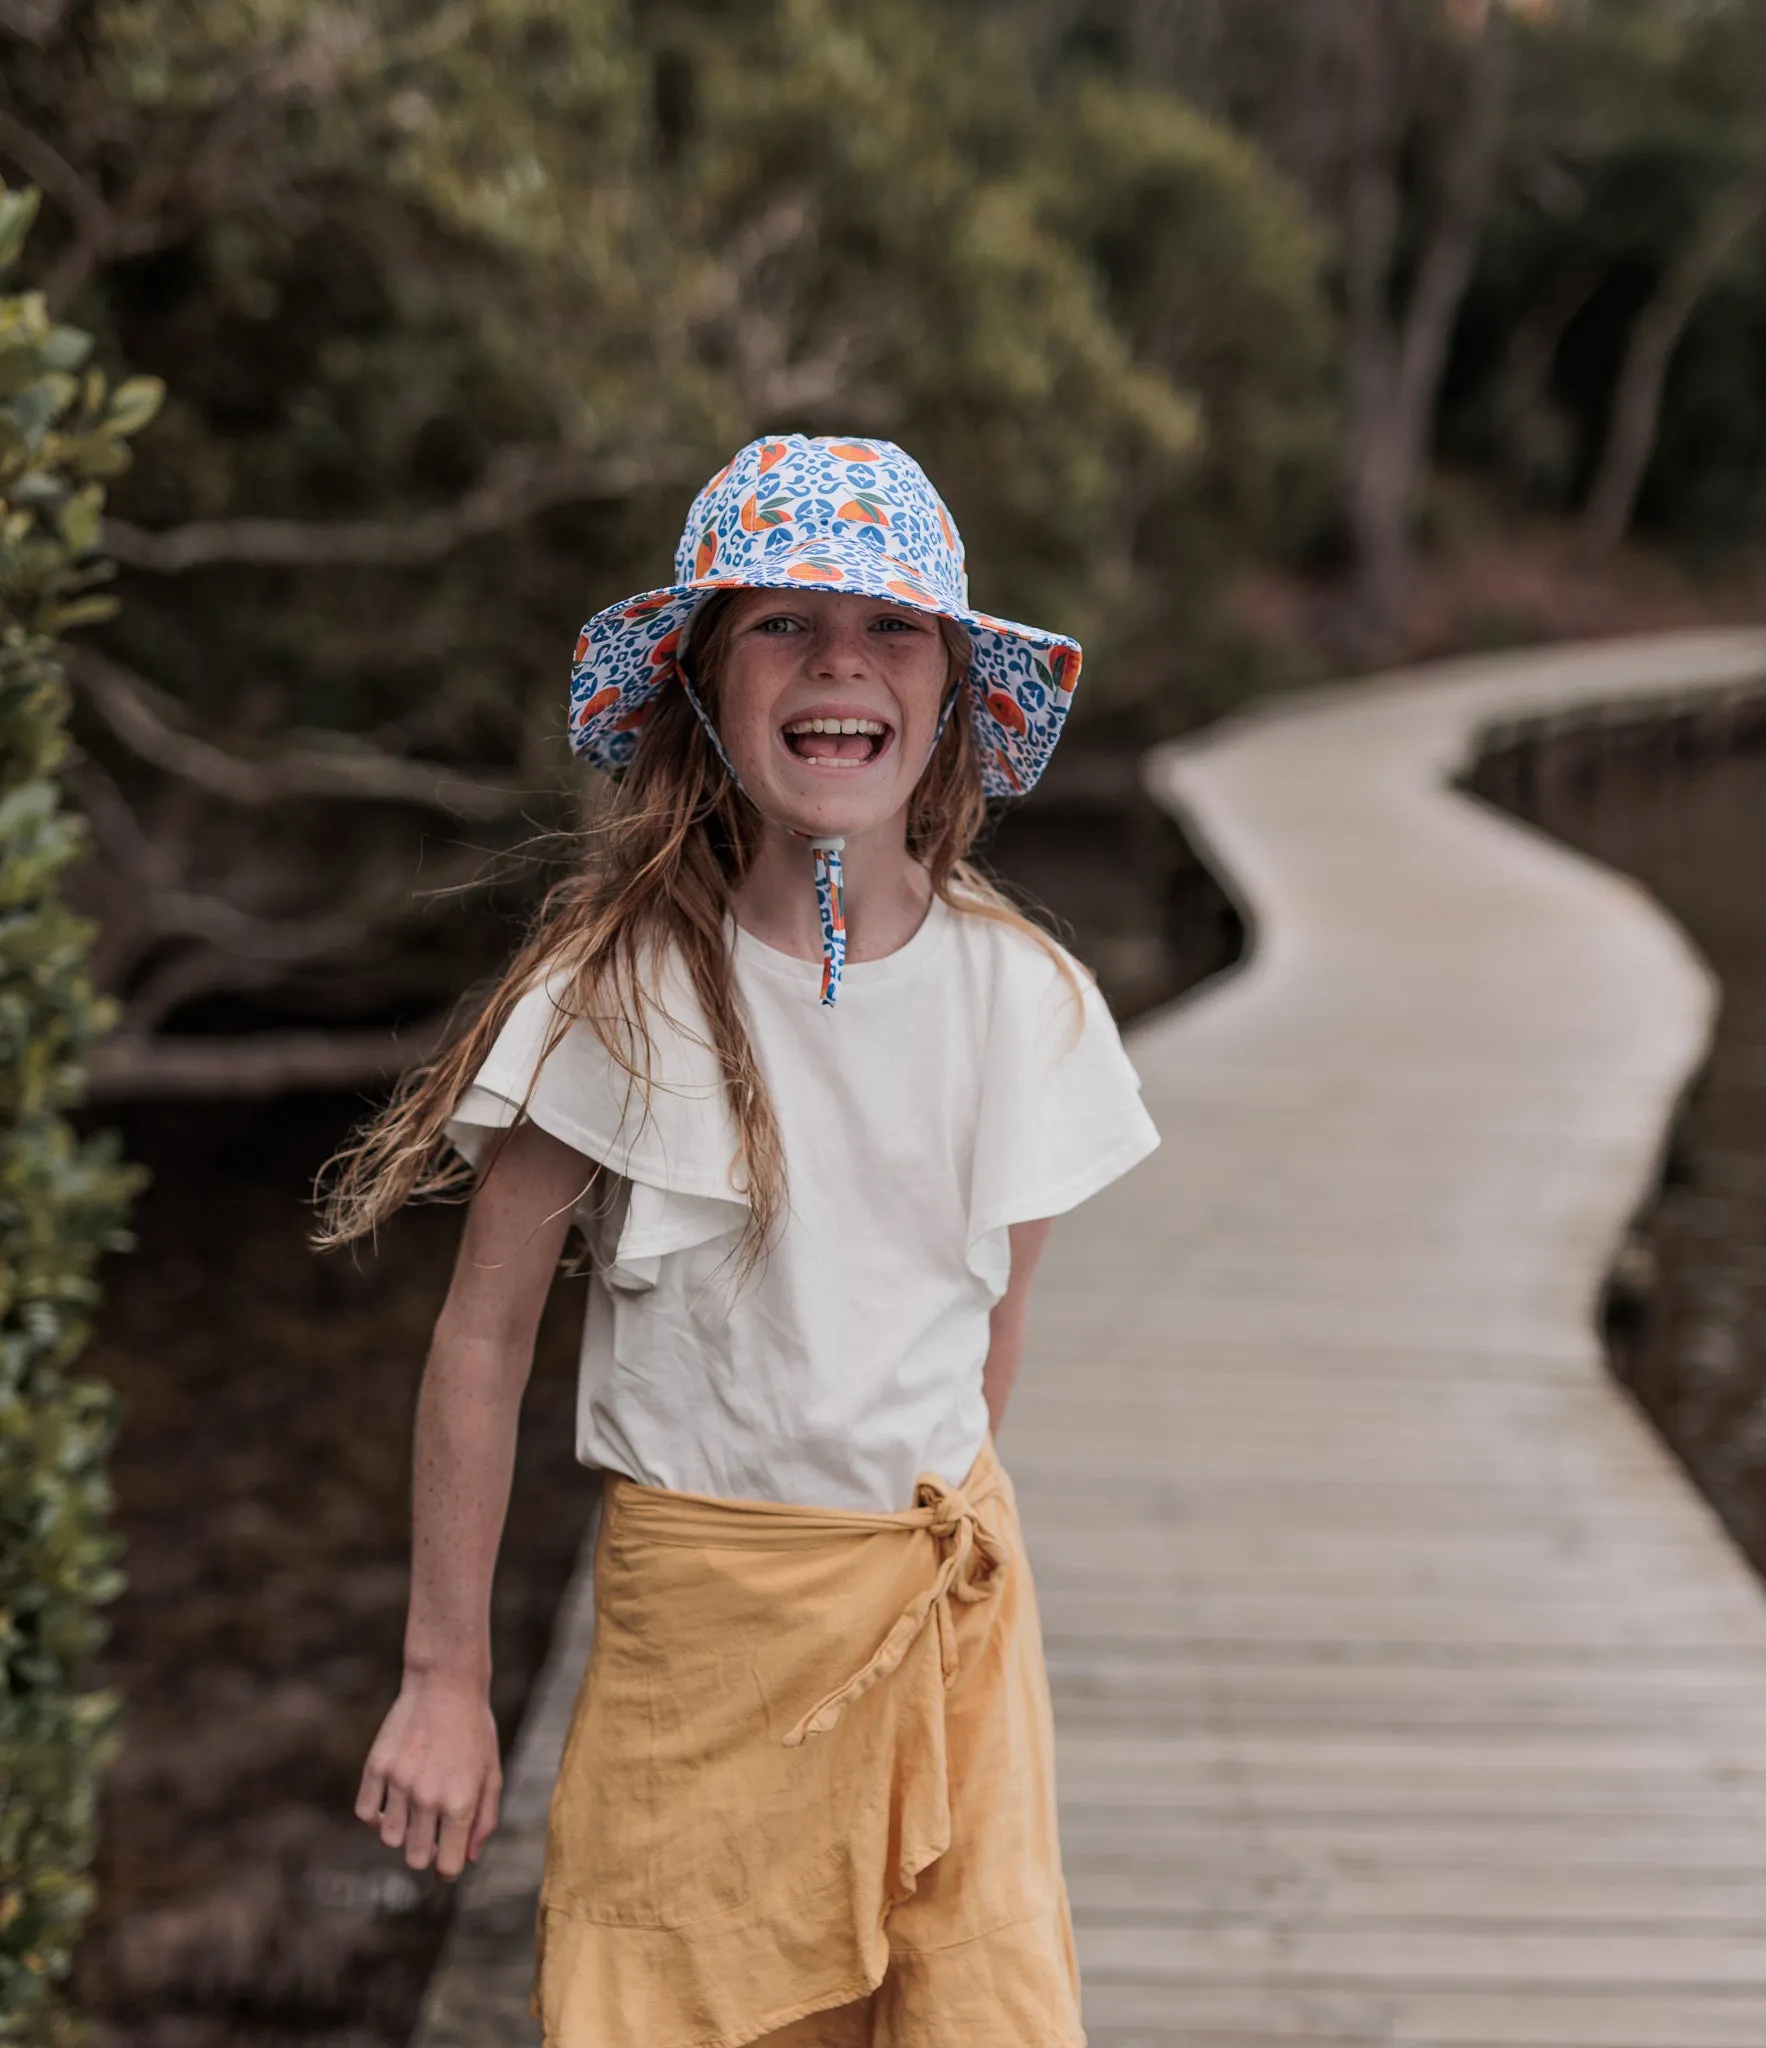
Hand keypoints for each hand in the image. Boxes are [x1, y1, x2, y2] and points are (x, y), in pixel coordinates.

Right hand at [355, 1671, 501, 1880]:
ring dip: (402, 1831)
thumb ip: (483, 1820)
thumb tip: (467, 1859)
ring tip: (415, 1807)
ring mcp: (399, 1783)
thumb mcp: (492, 1774)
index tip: (449, 1856)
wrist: (446, 1683)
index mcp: (461, 1803)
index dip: (449, 1867)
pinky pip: (366, 1813)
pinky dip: (376, 1815)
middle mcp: (428, 1798)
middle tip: (433, 1829)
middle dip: (426, 1851)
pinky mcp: (376, 1767)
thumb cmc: (474, 1730)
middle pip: (415, 1858)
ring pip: (390, 1839)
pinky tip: (392, 1801)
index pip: (448, 1866)